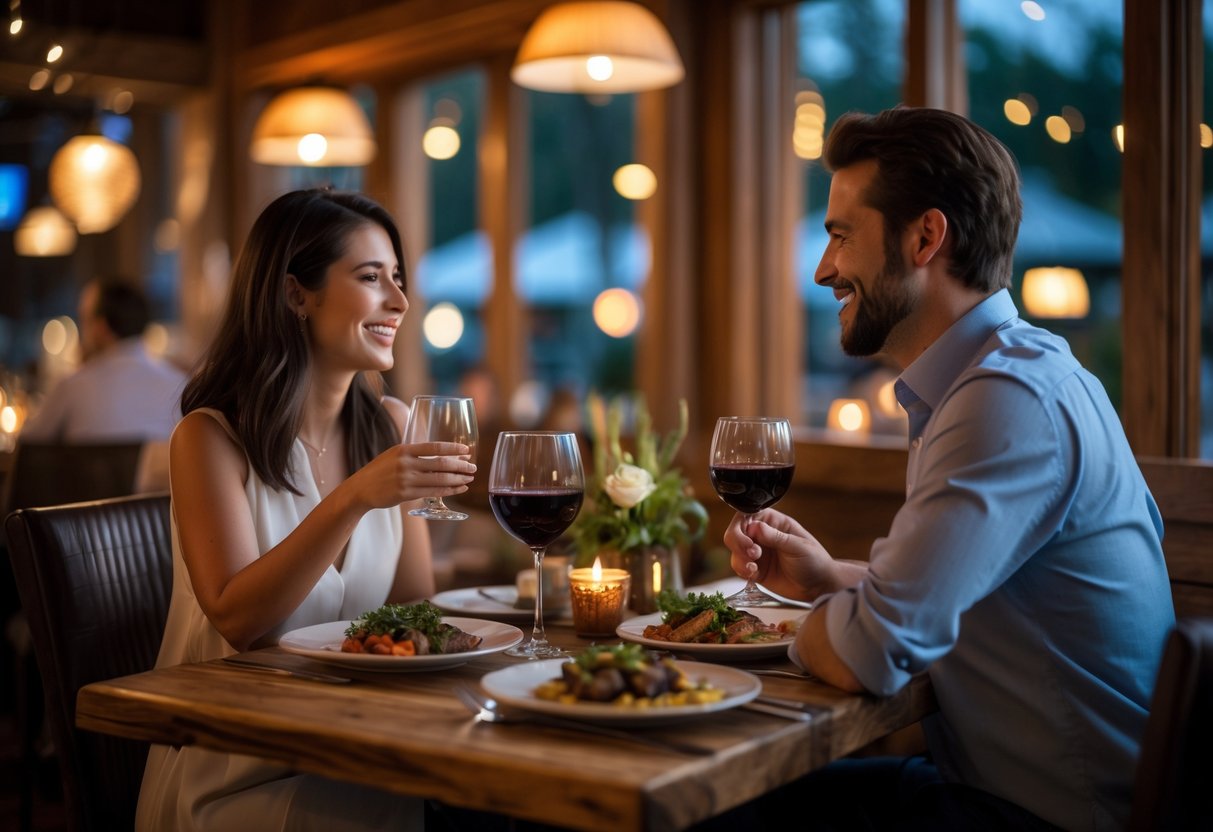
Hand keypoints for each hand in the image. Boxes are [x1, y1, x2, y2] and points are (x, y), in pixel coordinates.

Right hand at [347, 441, 475, 509]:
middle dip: (460, 466)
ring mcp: (406, 479)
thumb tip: (440, 456)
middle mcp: (406, 463)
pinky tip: (459, 489)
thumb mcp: (394, 455)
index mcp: (404, 449)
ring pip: (439, 479)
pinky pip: (433, 492)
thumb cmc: (380, 471)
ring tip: (469, 479)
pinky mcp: (406, 494)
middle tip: (473, 467)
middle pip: (441, 464)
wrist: (360, 489)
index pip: (434, 446)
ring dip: (458, 479)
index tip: (466, 450)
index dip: (452, 448)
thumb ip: (414, 454)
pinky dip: (449, 490)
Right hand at [724, 509, 833, 600]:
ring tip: (754, 569)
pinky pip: (738, 566)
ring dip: (740, 560)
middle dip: (739, 544)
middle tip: (753, 555)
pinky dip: (741, 571)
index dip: (740, 526)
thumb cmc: (814, 561)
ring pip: (734, 550)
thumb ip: (776, 537)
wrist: (819, 586)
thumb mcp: (798, 547)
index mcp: (773, 522)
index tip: (748, 541)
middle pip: (735, 532)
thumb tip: (754, 527)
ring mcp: (757, 552)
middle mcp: (762, 534)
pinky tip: (754, 575)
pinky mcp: (755, 569)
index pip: (746, 515)